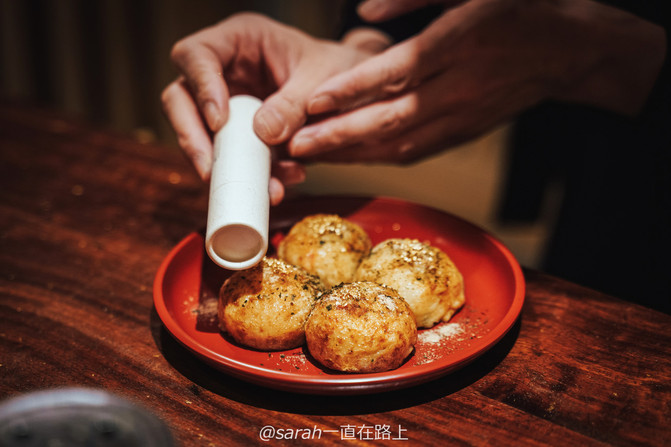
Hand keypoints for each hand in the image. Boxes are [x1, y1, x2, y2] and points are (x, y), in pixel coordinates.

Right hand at [161, 13, 377, 203]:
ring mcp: (227, 106)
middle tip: (210, 171)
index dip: (200, 87)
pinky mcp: (239, 137)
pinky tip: (281, 184)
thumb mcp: (322, 78)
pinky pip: (231, 160)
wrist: (352, 95)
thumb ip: (295, 102)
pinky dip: (253, 177)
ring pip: (200, 137)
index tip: (218, 121)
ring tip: (265, 186)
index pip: (196, 54)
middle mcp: (223, 72)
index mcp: (239, 40)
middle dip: (192, 138)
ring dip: (226, 167)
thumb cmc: (336, 69)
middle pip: (180, 100)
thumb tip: (263, 132)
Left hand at [288, 0, 664, 163]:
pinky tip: (352, 157)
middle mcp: (459, 87)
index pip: (396, 72)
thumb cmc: (518, 9)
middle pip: (390, 118)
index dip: (352, 90)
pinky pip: (416, 150)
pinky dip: (380, 156)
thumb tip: (363, 15)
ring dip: (354, 152)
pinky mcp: (464, 133)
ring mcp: (463, 116)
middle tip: (296, 145)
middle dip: (339, 135)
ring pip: (400, 143)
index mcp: (460, 43)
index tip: (311, 102)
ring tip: (312, 156)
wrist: (567, 50)